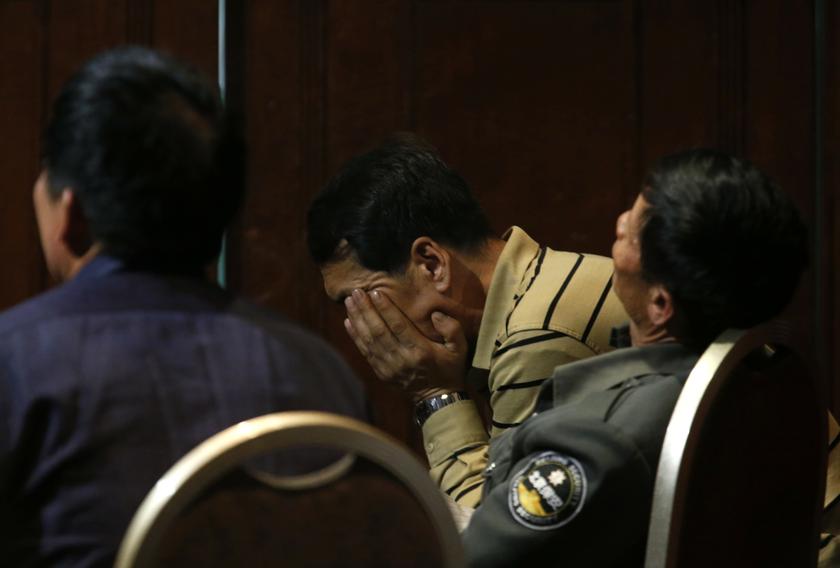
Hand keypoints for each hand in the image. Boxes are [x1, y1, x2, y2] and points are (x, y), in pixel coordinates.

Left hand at [344, 289, 468, 401]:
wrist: (438, 399)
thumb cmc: (449, 369)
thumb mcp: (460, 349)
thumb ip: (452, 329)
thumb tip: (435, 314)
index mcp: (420, 351)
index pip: (399, 326)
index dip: (386, 309)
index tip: (375, 292)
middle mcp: (402, 359)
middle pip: (379, 331)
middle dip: (366, 310)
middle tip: (356, 292)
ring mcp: (389, 367)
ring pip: (369, 340)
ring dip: (358, 319)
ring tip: (349, 302)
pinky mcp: (382, 372)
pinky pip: (365, 352)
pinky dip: (355, 336)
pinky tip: (348, 321)